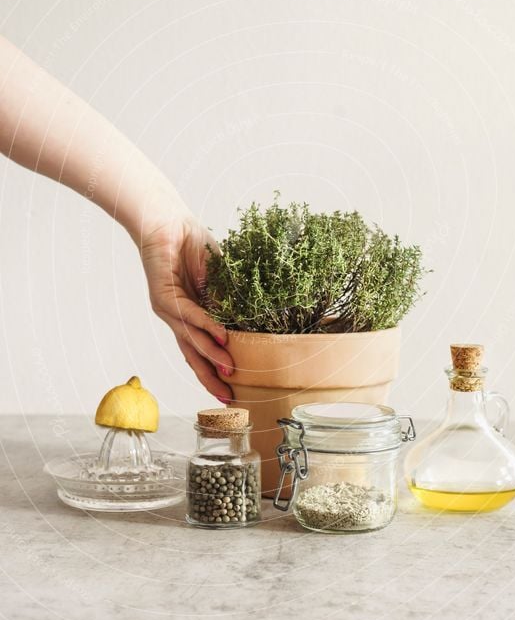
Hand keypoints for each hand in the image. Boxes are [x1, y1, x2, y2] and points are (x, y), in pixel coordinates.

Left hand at [139, 214, 233, 402]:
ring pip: (191, 339)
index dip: (215, 370)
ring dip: (212, 356)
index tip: (232, 390)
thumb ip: (227, 300)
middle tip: (229, 398)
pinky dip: (206, 327)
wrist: (167, 221)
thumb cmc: (192, 244)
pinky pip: (189, 315)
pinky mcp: (163, 296)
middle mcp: (177, 317)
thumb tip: (246, 325)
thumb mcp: (219, 278)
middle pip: (192, 355)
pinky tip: (222, 338)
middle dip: (211, 377)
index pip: (201, 349)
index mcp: (190, 314)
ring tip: (230, 372)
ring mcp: (169, 309)